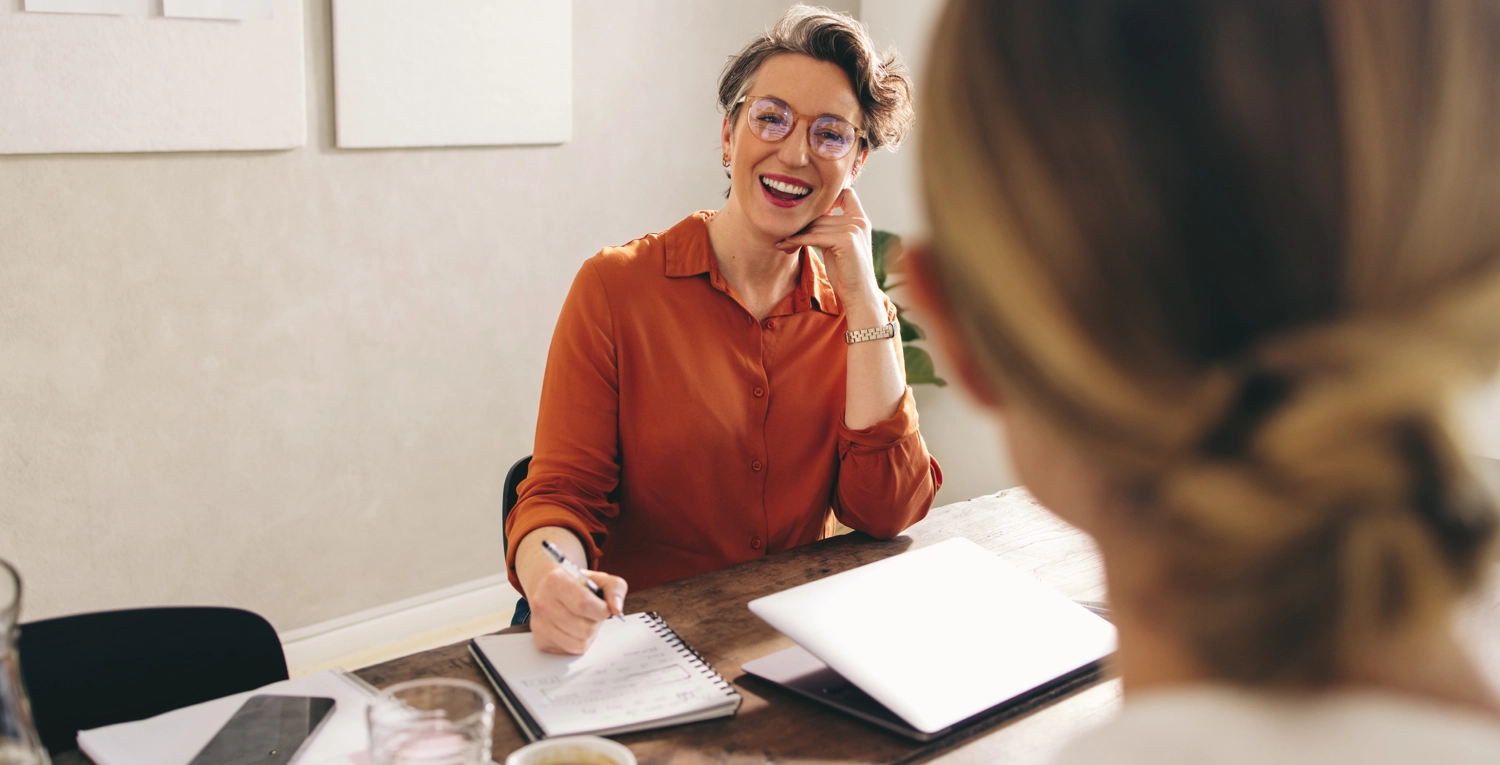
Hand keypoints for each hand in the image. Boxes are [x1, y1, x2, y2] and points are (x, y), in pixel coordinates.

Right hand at [528, 565, 627, 654]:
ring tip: (584, 620)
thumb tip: (616, 609)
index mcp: (556, 582)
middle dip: (596, 622)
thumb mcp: (599, 578)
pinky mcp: (541, 641)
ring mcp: (539, 624)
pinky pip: (571, 651)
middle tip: (592, 613)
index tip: (603, 606)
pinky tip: (574, 629)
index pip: (584, 604)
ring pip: (579, 643)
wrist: (548, 588)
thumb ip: (615, 589)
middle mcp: (543, 603)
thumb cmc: (575, 584)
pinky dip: (579, 642)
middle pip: (584, 628)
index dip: (601, 609)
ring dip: (589, 634)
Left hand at [775, 188, 882, 312]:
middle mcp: (859, 222)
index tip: (811, 210)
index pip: (847, 194)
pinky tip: (786, 245)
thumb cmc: (846, 274)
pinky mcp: (846, 240)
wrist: (858, 295)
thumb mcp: (837, 246)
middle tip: (784, 234)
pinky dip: (797, 240)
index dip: (830, 197)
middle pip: (822, 214)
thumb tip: (805, 219)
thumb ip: (829, 229)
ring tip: (782, 242)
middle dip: (802, 225)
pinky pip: (814, 237)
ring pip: (816, 226)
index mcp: (861, 221)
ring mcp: (854, 229)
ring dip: (795, 234)